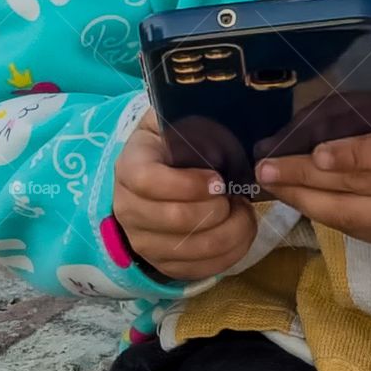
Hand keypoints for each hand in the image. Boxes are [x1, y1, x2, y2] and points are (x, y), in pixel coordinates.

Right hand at [113, 108, 256, 279]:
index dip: (187, 184)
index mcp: (130, 167)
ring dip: (228, 234)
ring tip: (243, 214)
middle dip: (217, 211)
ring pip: (190, 249)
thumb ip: (182, 111)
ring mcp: (142, 241)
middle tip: (237, 198)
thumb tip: (211, 100)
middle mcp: (128, 209)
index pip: (150, 182)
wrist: (153, 177)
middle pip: (175, 221)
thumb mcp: (170, 120)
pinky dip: (227, 255)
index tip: (218, 180)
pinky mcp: (161, 264)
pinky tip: (240, 234)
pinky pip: (197, 271)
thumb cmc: (172, 144)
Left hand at [253, 97, 370, 249]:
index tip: (317, 154)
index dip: (353, 155)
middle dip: (305, 177)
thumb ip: (369, 112)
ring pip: (350, 215)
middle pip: (359, 185)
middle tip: (266, 168)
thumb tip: (309, 119)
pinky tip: (295, 199)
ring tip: (271, 186)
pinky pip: (352, 229)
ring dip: (303, 200)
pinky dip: (320, 213)